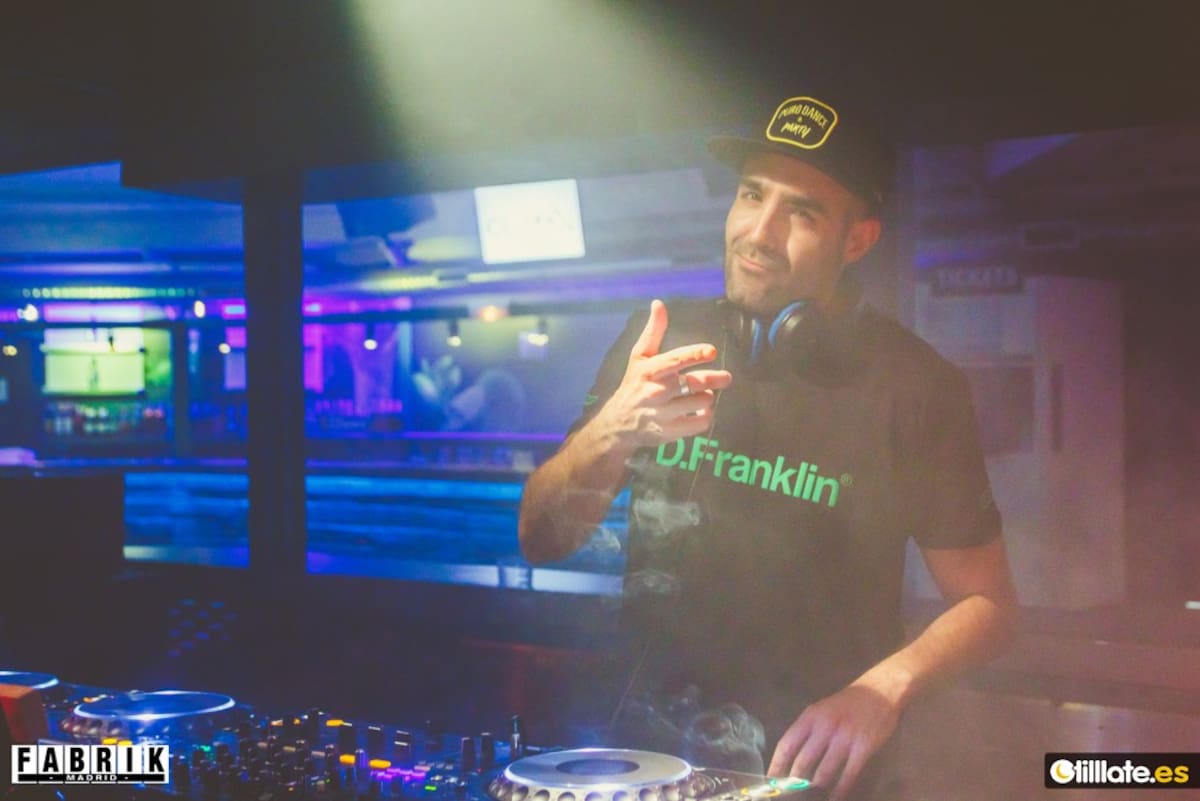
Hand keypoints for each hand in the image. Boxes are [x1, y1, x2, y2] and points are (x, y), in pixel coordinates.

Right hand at [593, 299, 731, 447]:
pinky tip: (701, 411)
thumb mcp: (639, 357)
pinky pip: (701, 423)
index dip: (695, 354)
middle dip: (716, 378)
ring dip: (708, 397)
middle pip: (696, 383)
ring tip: (704, 395)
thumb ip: (653, 331)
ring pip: (703, 402)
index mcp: (650, 370)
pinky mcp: (670, 432)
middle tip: (725, 377)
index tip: (712, 351)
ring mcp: (663, 414)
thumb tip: (659, 303)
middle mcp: (656, 392)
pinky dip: (707, 416)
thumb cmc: (633, 385)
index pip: (675, 360)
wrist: (618, 424)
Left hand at [768, 685, 900, 800]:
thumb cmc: (846, 704)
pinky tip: (835, 798)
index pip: (787, 745)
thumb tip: (792, 759)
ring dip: (816, 790)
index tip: (772, 781)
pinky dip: (840, 790)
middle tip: (790, 796)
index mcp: (810, 717)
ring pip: (824, 772)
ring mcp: (844, 738)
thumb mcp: (821, 711)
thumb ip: (807, 732)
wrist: (879, 691)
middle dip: (794, 783)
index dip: (777, 765)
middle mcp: (824, 727)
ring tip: (811, 800)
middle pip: (803, 762)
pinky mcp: (863, 747)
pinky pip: (848, 774)